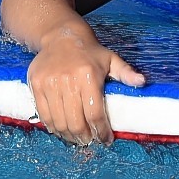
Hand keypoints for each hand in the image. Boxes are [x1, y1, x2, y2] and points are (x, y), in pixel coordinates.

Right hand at [24, 29, 144, 145]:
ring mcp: (49, 84)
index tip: (106, 140)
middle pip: (75, 121)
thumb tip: (142, 82)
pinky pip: (43, 114)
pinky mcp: (36, 85)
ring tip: (77, 139)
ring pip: (58, 121)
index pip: (95, 113)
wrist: (60, 37)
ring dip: (68, 135)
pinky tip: (61, 130)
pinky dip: (52, 126)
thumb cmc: (90, 52)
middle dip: (84, 137)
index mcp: (88, 76)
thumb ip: (126, 72)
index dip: (101, 131)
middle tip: (89, 141)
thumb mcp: (111, 59)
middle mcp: (67, 81)